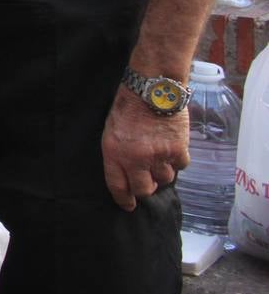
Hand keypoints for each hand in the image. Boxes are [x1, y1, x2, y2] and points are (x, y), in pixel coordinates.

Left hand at [101, 88, 190, 209]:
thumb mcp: (111, 130)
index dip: (124, 199)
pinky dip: (177, 161)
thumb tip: (128, 173)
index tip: (128, 205)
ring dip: (162, 172)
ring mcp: (159, 155)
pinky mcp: (179, 150)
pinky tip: (172, 148)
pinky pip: (181, 166)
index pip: (118, 185)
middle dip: (146, 189)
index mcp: (114, 152)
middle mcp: (136, 158)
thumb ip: (118, 154)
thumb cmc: (128, 106)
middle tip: (148, 183)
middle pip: (144, 189)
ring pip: (165, 179)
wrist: (152, 88)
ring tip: (159, 157)